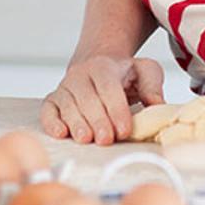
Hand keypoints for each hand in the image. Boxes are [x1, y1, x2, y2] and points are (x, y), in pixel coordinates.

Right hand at [39, 55, 164, 144]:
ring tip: (86, 139)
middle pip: (87, 99)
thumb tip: (157, 105)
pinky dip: (51, 122)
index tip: (124, 130)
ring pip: (67, 105)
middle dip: (97, 120)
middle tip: (106, 139)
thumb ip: (153, 86)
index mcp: (104, 66)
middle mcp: (80, 75)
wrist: (98, 64)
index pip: (109, 88)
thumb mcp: (145, 71)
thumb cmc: (124, 73)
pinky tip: (60, 133)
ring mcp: (64, 87)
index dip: (116, 110)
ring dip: (76, 124)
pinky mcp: (53, 99)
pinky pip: (47, 110)